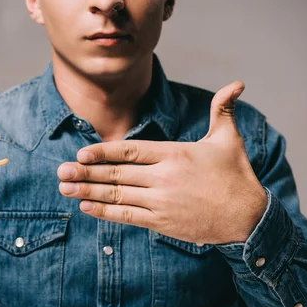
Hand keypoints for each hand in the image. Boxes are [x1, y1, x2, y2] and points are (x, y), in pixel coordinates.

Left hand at [57, 81, 266, 244]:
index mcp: (174, 154)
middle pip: (116, 174)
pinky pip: (127, 216)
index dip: (103, 152)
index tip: (81, 154)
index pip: (130, 150)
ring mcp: (160, 202)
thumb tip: (236, 83)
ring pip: (116, 195)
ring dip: (88, 192)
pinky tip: (86, 207)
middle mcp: (163, 178)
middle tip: (60, 172)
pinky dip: (105, 212)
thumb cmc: (236, 176)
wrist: (247, 217)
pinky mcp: (162, 222)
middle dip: (85, 173)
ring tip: (64, 189)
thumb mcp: (228, 139)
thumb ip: (222, 109)